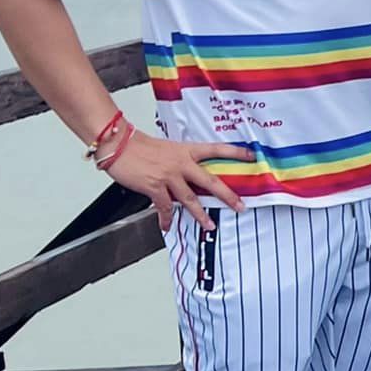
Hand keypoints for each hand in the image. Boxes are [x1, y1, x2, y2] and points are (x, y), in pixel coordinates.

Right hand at [107, 131, 253, 232]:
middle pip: (211, 181)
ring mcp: (169, 176)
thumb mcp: (168, 148)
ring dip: (201, 214)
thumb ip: (180, 160)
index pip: (217, 149)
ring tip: (210, 224)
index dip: (235, 151)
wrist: (118, 145)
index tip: (251, 155)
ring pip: (191, 199)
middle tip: (240, 206)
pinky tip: (167, 225)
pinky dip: (166, 218)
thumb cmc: (139, 146)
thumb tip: (189, 173)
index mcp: (187, 150)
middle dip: (227, 195)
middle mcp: (181, 163)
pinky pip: (165, 207)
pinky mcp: (155, 186)